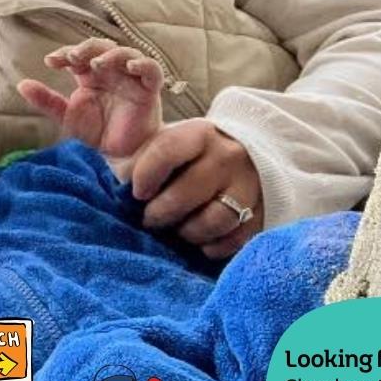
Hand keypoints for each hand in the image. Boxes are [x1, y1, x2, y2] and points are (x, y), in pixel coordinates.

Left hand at [17, 38, 163, 157]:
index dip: (64, 53)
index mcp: (91, 76)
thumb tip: (21, 84)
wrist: (119, 159)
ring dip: (111, 54)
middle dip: (86, 48)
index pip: (78, 55)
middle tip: (71, 57)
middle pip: (102, 47)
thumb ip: (47, 100)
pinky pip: (153, 70)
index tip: (50, 61)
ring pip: (126, 53)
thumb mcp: (67, 117)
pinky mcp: (149, 91)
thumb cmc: (95, 135)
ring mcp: (131, 80)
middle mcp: (112, 73)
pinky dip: (144, 65)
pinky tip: (130, 66)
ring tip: (96, 64)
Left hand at [131, 118, 263, 258]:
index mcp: (200, 134)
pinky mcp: (262, 213)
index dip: (146, 175)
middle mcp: (228, 157)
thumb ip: (141, 157)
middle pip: (187, 193)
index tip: (136, 193)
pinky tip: (201, 241)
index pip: (167, 150)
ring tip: (177, 230)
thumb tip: (118, 182)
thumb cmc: (193, 155)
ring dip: (187, 232)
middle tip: (150, 220)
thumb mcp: (168, 143)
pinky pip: (234, 240)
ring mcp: (250, 186)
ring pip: (213, 221)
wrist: (249, 155)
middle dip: (160, 213)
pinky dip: (212, 247)